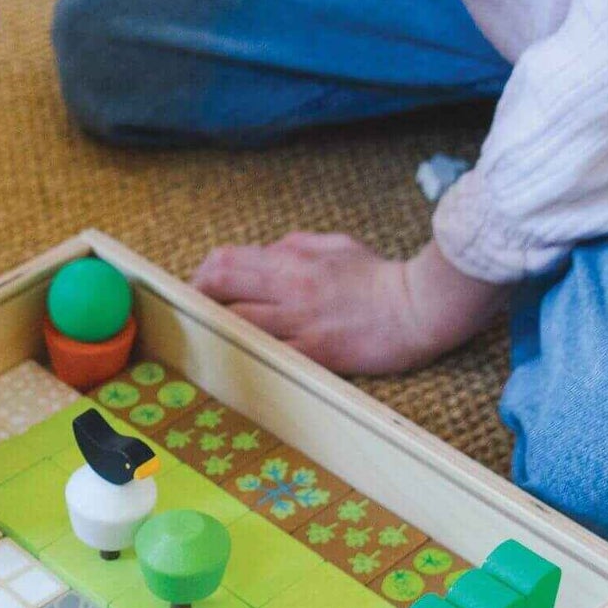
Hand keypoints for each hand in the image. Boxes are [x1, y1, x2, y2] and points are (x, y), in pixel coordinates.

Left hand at [192, 235, 507, 374]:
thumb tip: (266, 253)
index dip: (201, 274)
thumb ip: (295, 247)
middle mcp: (290, 288)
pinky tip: (235, 361)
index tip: (194, 289)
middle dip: (197, 298)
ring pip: (237, 321)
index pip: (227, 260)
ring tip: (205, 339)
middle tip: (188, 314)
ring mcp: (300, 322)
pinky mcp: (314, 352)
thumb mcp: (336, 246)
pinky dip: (246, 356)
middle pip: (221, 286)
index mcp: (293, 260)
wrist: (419, 308)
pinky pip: (268, 354)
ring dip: (215, 329)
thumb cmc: (378, 278)